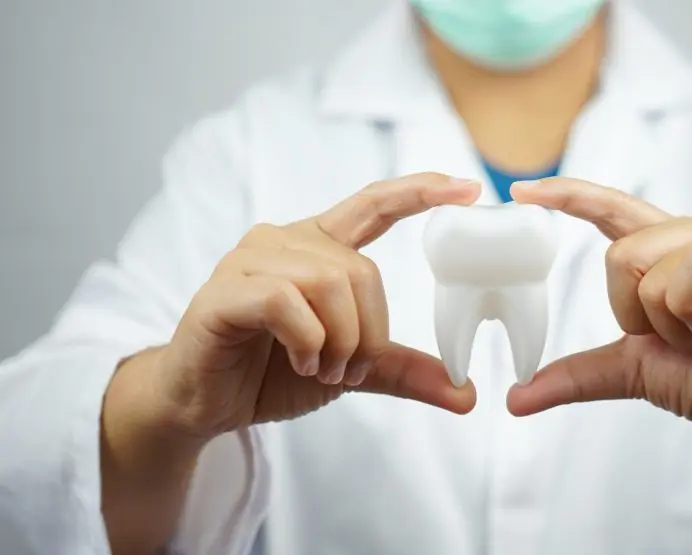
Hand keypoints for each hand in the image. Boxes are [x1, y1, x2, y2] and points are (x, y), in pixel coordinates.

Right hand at [142, 173, 480, 440]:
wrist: (206, 404)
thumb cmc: (272, 373)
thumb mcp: (352, 370)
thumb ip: (403, 371)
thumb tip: (467, 395)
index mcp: (318, 248)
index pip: (374, 205)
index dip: (420, 192)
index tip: (469, 188)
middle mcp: (284, 241)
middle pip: (361, 271)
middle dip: (368, 333)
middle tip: (347, 371)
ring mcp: (250, 260)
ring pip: (329, 282)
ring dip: (338, 341)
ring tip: (320, 369)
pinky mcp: (224, 290)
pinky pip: (285, 301)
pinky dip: (306, 339)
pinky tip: (298, 361)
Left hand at [507, 178, 691, 438]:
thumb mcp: (638, 372)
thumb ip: (583, 374)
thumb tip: (519, 398)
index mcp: (668, 253)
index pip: (611, 210)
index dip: (568, 196)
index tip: (522, 191)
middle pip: (619, 256)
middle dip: (639, 318)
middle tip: (688, 339)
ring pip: (650, 268)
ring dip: (671, 325)